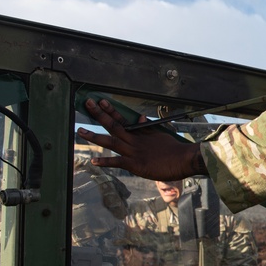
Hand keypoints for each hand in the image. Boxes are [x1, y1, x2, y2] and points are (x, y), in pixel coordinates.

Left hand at [76, 98, 205, 180]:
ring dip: (95, 136)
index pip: (123, 118)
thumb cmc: (175, 149)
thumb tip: (139, 118)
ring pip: (111, 141)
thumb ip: (148, 128)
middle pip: (114, 124)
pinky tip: (94, 161)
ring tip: (81, 131)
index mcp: (141, 132)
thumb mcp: (161, 134)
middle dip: (99, 114)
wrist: (184, 159)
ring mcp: (133, 151)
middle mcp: (135, 139)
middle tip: (88, 103)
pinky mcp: (135, 164)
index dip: (111, 110)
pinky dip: (105, 161)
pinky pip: (117, 162)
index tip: (101, 102)